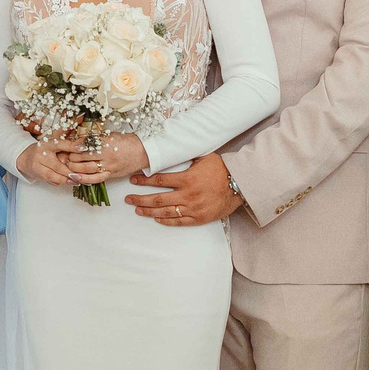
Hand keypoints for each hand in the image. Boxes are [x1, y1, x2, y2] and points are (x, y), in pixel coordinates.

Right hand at [17, 142, 78, 186]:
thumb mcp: (53, 141)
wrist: (25, 158)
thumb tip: (80, 135)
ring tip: (76, 182)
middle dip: (68, 171)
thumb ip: (66, 139)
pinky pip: (49, 180)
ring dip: (64, 180)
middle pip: (56, 164)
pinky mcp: (38, 175)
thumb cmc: (43, 149)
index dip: (72, 147)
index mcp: (47, 143)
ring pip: (51, 175)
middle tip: (79, 175)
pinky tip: (69, 183)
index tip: (83, 148)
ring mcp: (38, 166)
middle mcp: (41, 155)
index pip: (60, 144)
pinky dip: (59, 182)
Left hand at [61, 133, 146, 184]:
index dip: (73, 146)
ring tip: (68, 165)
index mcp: (106, 142)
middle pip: (83, 157)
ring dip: (74, 168)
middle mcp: (107, 155)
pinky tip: (75, 178)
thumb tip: (81, 138)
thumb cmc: (128, 142)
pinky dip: (84, 179)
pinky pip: (95, 179)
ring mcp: (109, 166)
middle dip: (71, 156)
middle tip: (64, 155)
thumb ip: (97, 138)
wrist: (143, 152)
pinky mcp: (111, 174)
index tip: (67, 145)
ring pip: (87, 169)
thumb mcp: (111, 135)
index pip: (84, 144)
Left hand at [125, 153, 240, 226]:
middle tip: (128, 199)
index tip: (134, 180)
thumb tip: (172, 148)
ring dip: (149, 211)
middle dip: (140, 199)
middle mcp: (188, 195)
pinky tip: (156, 219)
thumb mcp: (204, 157)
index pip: (159, 180)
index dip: (144, 180)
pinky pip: (179, 221)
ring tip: (137, 210)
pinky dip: (166, 221)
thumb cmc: (221, 169)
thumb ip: (186, 155)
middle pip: (158, 199)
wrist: (239, 186)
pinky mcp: (199, 218)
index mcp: (187, 179)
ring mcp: (193, 208)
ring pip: (165, 212)